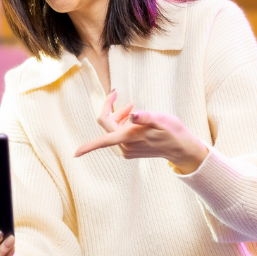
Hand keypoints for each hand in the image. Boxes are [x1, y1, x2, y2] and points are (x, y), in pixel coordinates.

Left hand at [74, 91, 207, 172]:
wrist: (181, 148)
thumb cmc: (172, 132)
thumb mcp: (161, 119)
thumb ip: (146, 117)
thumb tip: (133, 114)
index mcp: (128, 138)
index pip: (103, 140)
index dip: (88, 147)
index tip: (75, 153)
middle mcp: (124, 147)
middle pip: (107, 126)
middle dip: (113, 110)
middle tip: (130, 101)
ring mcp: (126, 150)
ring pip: (113, 130)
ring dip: (120, 117)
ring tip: (134, 108)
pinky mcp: (129, 151)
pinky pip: (118, 135)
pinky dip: (123, 124)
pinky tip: (135, 120)